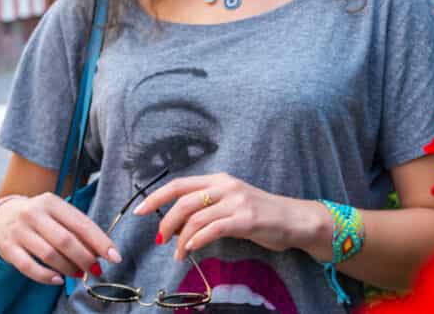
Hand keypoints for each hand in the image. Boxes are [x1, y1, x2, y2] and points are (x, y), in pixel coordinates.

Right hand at [0, 193, 122, 284]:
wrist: (1, 215)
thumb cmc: (40, 217)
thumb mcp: (57, 214)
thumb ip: (77, 229)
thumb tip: (101, 252)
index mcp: (52, 202)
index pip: (81, 223)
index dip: (100, 242)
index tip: (115, 256)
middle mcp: (34, 213)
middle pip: (66, 240)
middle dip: (85, 258)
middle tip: (96, 270)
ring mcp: (19, 231)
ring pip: (49, 254)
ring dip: (68, 268)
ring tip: (78, 274)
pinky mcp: (7, 248)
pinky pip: (28, 267)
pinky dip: (46, 276)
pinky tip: (58, 280)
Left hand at [133, 173, 326, 261]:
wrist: (294, 219)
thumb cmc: (261, 214)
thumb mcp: (231, 203)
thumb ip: (207, 208)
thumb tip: (177, 224)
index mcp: (219, 180)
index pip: (179, 184)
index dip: (156, 197)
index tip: (139, 211)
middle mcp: (226, 186)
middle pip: (183, 201)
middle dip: (166, 223)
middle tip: (160, 240)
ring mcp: (237, 201)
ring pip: (195, 218)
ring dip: (181, 239)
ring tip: (178, 254)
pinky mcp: (246, 218)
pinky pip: (213, 228)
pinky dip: (197, 239)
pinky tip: (192, 248)